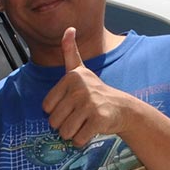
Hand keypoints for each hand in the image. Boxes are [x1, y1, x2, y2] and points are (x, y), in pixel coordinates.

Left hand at [42, 28, 129, 144]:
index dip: (57, 112)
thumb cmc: (96, 91)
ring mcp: (90, 103)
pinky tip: (92, 130)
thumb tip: (69, 29)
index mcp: (71, 77)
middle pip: (54, 122)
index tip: (71, 105)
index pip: (46, 108)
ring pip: (65, 132)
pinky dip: (83, 140)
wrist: (122, 108)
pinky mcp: (99, 119)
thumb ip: (70, 51)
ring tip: (85, 122)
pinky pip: (78, 139)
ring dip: (74, 133)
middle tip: (79, 116)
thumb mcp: (80, 70)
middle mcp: (80, 88)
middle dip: (65, 125)